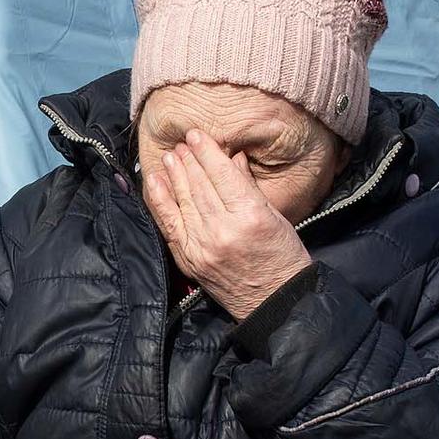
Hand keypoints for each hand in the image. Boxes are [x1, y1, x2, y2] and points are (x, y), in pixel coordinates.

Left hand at [144, 130, 312, 321]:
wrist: (276, 303)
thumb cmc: (284, 257)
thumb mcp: (276, 217)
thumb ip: (249, 187)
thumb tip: (232, 158)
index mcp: (250, 216)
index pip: (222, 175)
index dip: (207, 152)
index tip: (196, 134)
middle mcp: (223, 230)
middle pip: (199, 186)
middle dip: (188, 160)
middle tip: (180, 142)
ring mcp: (203, 246)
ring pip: (183, 201)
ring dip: (174, 175)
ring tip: (169, 155)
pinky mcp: (190, 260)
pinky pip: (169, 224)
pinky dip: (160, 201)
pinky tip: (154, 181)